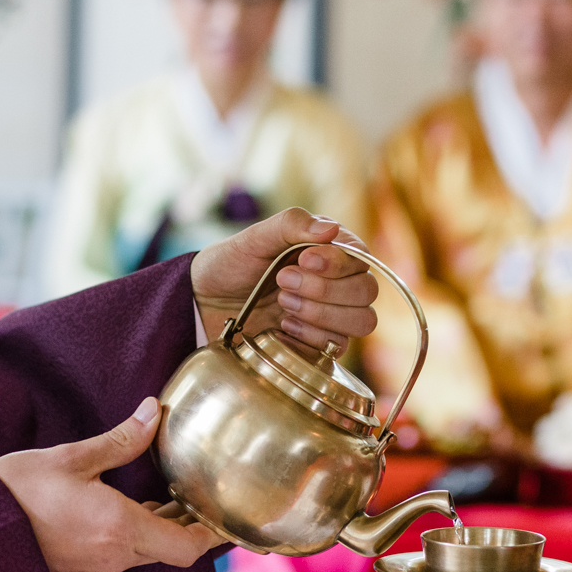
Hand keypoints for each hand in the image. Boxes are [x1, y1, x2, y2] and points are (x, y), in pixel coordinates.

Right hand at [0, 398, 218, 571]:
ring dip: (157, 527)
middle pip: (169, 549)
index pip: (186, 548)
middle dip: (185, 524)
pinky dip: (131, 534)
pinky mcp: (77, 570)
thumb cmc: (15, 492)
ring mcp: (94, 568)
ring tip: (164, 495)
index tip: (224, 516)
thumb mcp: (71, 458)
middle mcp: (113, 557)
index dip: (211, 535)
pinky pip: (118, 556)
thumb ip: (120, 441)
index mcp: (120, 530)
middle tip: (197, 495)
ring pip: (143, 553)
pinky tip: (124, 507)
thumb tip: (155, 412)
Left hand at [191, 209, 378, 352]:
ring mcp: (332, 315)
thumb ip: (292, 225)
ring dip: (321, 313)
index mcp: (330, 251)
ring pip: (361, 320)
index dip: (337, 263)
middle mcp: (338, 282)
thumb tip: (332, 229)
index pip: (361, 258)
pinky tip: (283, 326)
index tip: (303, 259)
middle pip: (366, 291)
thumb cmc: (232, 263)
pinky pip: (339, 346)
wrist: (205, 302)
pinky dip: (311, 336)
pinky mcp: (320, 343)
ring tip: (283, 304)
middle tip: (282, 282)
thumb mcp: (255, 237)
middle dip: (324, 289)